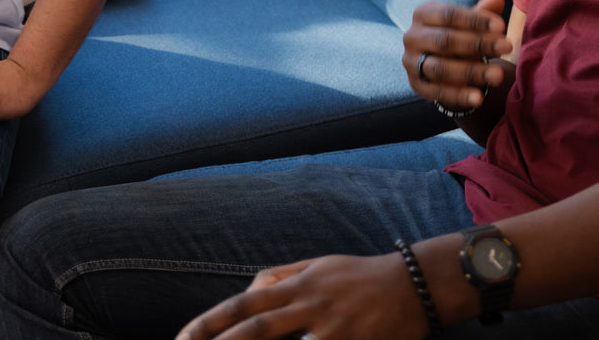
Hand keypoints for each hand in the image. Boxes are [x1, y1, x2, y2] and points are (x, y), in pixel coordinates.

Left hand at [175, 253, 428, 339]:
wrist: (417, 284)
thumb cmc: (364, 277)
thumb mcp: (319, 266)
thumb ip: (282, 277)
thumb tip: (249, 289)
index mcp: (298, 283)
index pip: (244, 303)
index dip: (210, 322)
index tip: (181, 339)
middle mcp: (309, 303)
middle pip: (256, 328)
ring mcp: (331, 328)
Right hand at [403, 0, 511, 111]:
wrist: (442, 61)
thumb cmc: (459, 34)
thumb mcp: (469, 22)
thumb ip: (482, 11)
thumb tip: (497, 0)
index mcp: (423, 14)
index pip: (449, 15)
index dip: (476, 21)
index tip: (502, 27)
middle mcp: (412, 37)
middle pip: (444, 41)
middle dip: (478, 44)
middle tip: (507, 47)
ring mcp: (411, 62)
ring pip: (440, 68)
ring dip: (472, 72)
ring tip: (499, 75)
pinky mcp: (416, 85)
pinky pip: (437, 92)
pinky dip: (459, 95)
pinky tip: (480, 98)